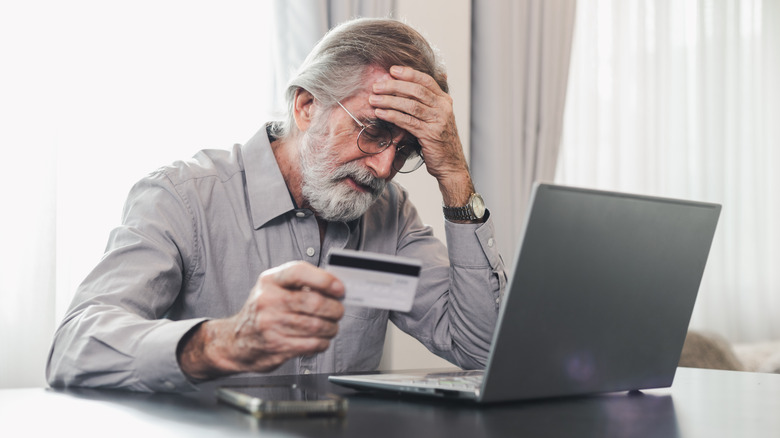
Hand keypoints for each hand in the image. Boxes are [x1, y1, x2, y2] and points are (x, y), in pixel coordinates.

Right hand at [178, 261, 344, 379]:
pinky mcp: (276, 346)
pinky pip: (311, 344)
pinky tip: (321, 339)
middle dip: (334, 308)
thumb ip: (301, 284)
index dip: (324, 279)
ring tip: (331, 326)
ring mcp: (271, 325)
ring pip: (316, 325)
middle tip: (339, 310)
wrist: (236, 341)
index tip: (340, 288)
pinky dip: (323, 342)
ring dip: (331, 327)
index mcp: (269, 281)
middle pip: (313, 302)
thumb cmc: (262, 311)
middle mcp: (268, 301)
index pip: (299, 272)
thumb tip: (335, 287)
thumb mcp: (274, 288)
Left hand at [369, 65, 474, 205]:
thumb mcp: (436, 118)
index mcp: (444, 100)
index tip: (392, 70)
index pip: (426, 80)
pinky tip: (381, 113)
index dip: (409, 73)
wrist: (451, 164)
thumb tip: (406, 87)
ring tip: (374, 99)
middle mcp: (443, 108)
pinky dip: (392, 116)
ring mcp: (438, 121)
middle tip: (377, 85)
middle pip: (417, 90)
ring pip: (411, 105)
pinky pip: (408, 121)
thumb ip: (426, 103)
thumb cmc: (439, 141)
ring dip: (390, 101)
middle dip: (395, 86)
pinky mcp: (430, 134)